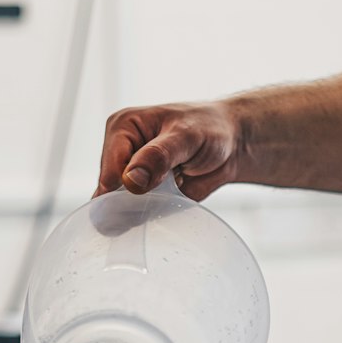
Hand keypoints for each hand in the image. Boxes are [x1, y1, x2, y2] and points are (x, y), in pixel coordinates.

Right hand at [96, 100, 240, 200]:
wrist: (231, 144)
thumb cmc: (209, 129)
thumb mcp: (186, 136)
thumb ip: (158, 156)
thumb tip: (131, 181)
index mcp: (122, 127)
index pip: (109, 168)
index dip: (128, 185)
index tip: (158, 183)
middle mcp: (121, 151)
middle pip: (113, 190)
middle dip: (136, 198)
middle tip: (169, 188)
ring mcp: (132, 175)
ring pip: (124, 205)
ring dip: (145, 208)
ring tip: (172, 192)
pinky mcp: (144, 193)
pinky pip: (139, 214)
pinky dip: (152, 214)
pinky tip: (167, 205)